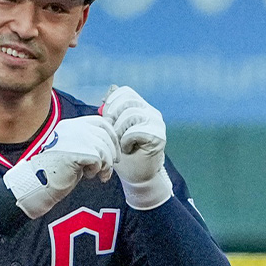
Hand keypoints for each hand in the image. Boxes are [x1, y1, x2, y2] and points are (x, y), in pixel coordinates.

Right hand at [2, 115, 118, 218]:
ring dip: (106, 164)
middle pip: (105, 135)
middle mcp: (74, 128)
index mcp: (71, 125)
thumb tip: (111, 144)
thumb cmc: (55, 169)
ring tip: (100, 174)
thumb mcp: (73, 149)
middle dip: (112, 151)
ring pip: (104, 149)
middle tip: (111, 165)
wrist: (39, 182)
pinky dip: (98, 170)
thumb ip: (87, 142)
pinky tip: (88, 175)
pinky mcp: (79, 152)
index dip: (112, 136)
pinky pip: (99, 160)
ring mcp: (76, 138)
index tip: (114, 150)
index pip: (101, 122)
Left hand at [101, 85, 172, 209]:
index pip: (126, 92)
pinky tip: (127, 149)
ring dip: (119, 131)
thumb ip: (113, 111)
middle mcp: (152, 113)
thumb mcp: (113, 130)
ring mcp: (157, 124)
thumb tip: (111, 89)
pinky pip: (135, 131)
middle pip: (127, 101)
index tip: (106, 117)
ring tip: (120, 143)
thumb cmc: (124, 155)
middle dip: (113, 117)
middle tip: (112, 133)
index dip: (113, 102)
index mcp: (142, 108)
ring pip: (131, 115)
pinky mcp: (158, 136)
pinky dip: (126, 141)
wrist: (137, 177)